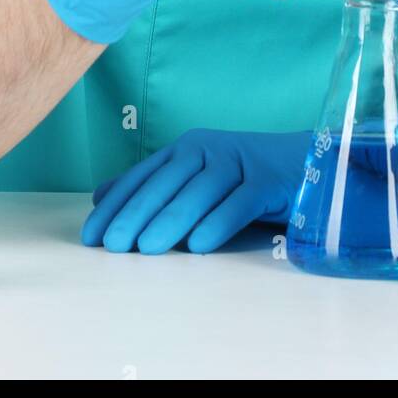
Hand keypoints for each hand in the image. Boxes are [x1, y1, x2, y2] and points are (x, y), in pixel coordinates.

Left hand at [81, 129, 311, 253]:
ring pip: (200, 190)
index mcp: (185, 148)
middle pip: (167, 181)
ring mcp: (240, 161)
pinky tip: (199, 246)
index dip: (116, 205)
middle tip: (114, 246)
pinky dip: (218, 222)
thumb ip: (151, 186)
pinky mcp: (268, 180)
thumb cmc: (241, 179)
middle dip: (136, 214)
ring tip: (147, 249)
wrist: (304, 164)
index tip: (92, 236)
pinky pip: (240, 202)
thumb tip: (100, 197)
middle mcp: (208, 148)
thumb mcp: (193, 179)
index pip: (143, 176)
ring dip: (172, 219)